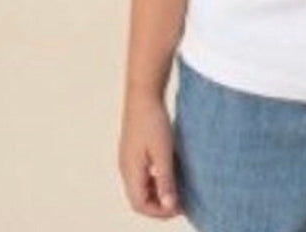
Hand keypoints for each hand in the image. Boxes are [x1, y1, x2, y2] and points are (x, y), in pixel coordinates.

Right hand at [118, 89, 181, 218]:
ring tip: (176, 189)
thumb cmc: (153, 120)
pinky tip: (168, 172)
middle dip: (158, 205)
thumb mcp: (163, 152)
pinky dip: (154, 180)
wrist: (143, 93)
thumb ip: (166, 179)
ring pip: (140, 186)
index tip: (179, 208)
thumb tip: (169, 205)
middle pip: (139, 198)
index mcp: (131, 171)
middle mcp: (126, 168)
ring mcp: (128, 159)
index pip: (140, 204)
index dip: (159, 212)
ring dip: (156, 192)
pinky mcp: (133, 150)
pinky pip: (141, 174)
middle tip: (179, 202)